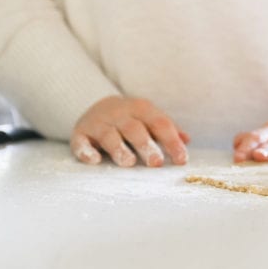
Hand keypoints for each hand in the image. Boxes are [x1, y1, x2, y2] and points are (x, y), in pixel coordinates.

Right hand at [70, 96, 189, 166]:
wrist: (97, 106)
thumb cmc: (132, 118)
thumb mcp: (150, 119)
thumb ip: (168, 129)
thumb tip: (187, 139)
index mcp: (142, 109)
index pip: (160, 124)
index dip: (171, 141)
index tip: (181, 160)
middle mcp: (120, 114)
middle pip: (134, 128)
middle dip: (146, 145)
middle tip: (156, 162)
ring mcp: (98, 123)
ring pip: (109, 135)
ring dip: (119, 149)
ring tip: (129, 163)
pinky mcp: (80, 133)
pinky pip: (81, 142)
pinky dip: (86, 151)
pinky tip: (94, 160)